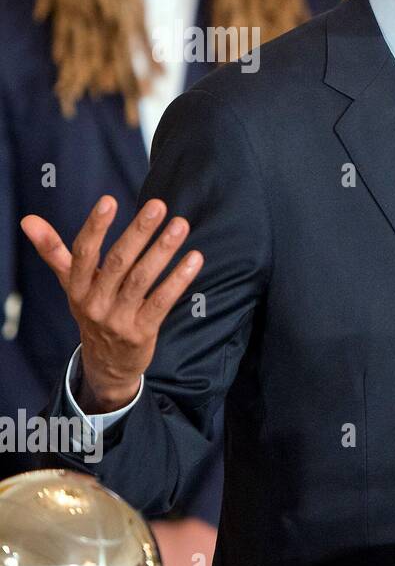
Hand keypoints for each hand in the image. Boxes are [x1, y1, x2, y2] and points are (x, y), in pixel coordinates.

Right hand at [19, 196, 203, 413]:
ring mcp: (118, 318)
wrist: (106, 364)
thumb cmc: (93, 311)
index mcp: (76, 287)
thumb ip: (54, 251)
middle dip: (138, 232)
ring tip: (180, 225)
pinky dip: (179, 279)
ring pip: (141, 279)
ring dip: (162, 250)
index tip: (109, 200)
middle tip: (158, 206)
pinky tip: (194, 258)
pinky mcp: (142, 332)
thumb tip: (28, 219)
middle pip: (118, 262)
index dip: (95, 227)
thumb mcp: (71, 284)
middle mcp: (94, 302)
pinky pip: (162, 302)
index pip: (83, 253)